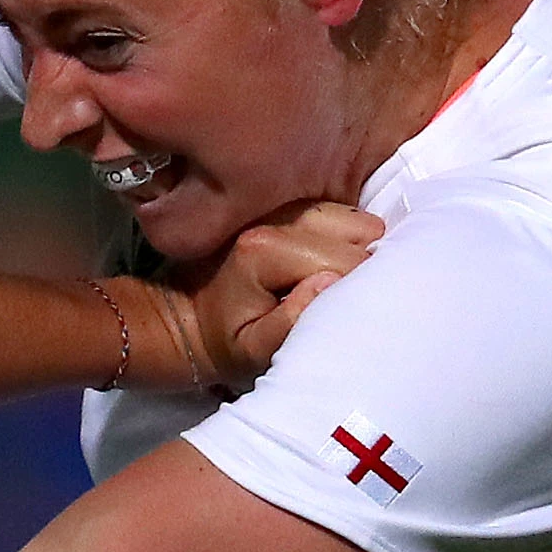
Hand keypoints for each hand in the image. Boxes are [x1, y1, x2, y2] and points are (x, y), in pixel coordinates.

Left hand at [167, 201, 384, 391]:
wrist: (189, 315)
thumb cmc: (223, 339)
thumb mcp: (251, 349)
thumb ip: (289, 322)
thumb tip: (331, 282)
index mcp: (264, 247)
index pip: (349, 262)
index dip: (352, 293)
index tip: (328, 314)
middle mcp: (278, 212)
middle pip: (362, 234)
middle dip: (357, 271)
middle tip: (328, 300)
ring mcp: (289, 201)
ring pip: (359, 221)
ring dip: (355, 251)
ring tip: (322, 282)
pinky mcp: (297, 201)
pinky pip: (347, 216)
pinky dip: (347, 240)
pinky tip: (321, 264)